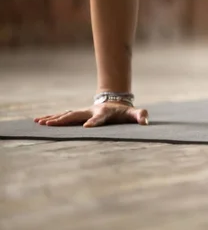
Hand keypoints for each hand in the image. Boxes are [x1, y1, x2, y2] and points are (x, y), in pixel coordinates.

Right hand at [34, 102, 148, 127]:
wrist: (116, 102)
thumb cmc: (125, 112)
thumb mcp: (134, 114)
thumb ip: (140, 116)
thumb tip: (146, 121)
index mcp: (104, 113)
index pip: (99, 119)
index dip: (94, 122)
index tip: (87, 127)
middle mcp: (91, 111)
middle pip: (76, 115)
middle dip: (64, 120)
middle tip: (51, 124)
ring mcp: (83, 112)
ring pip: (66, 115)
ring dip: (54, 119)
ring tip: (40, 122)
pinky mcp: (78, 114)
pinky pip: (63, 116)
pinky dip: (52, 118)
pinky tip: (39, 121)